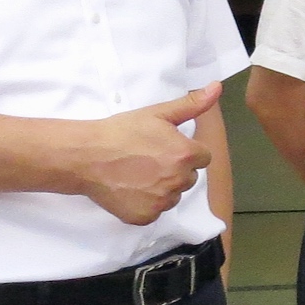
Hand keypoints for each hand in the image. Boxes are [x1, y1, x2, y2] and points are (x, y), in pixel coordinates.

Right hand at [72, 84, 220, 224]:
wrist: (87, 155)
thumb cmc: (122, 132)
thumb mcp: (158, 113)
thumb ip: (192, 104)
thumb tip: (217, 88)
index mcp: (185, 155)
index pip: (203, 158)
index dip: (186, 151)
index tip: (166, 147)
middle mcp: (177, 181)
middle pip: (189, 177)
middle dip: (176, 169)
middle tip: (150, 159)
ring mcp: (161, 202)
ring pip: (173, 196)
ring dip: (163, 187)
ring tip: (139, 173)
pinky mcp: (145, 217)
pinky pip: (156, 211)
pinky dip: (147, 203)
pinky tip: (131, 188)